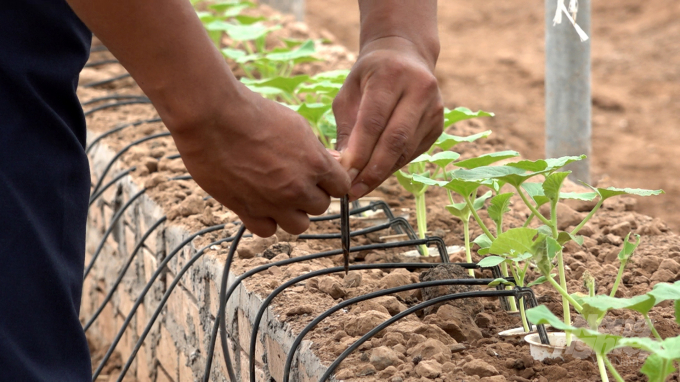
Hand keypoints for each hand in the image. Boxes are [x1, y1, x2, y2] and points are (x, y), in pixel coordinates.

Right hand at [169, 86, 350, 236]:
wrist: (212, 118)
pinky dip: (266, 221)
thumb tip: (331, 164)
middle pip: (320, 207)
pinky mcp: (247, 211)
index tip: (320, 177)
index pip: (341, 187)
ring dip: (292, 212)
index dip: (331, 182)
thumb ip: (315, 150)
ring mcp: (273, 203)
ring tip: (277, 195)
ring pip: (299, 225)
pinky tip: (258, 203)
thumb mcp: (296, 124)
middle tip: (293, 179)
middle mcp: (298, 188)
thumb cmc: (254, 113)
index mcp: (316, 164)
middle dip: (310, 195)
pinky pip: (268, 231)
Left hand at [333, 36, 443, 200]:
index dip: (359, 152)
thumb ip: (347, 128)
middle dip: (372, 170)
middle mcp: (419, 88)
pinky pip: (413, 152)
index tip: (343, 176)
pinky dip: (393, 166)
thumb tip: (341, 167)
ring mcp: (434, 107)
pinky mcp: (438, 123)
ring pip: (406, 150)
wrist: (405, 55)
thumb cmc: (370, 75)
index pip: (374, 121)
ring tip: (361, 187)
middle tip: (353, 191)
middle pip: (395, 139)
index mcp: (391, 75)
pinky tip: (377, 174)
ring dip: (382, 173)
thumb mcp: (350, 92)